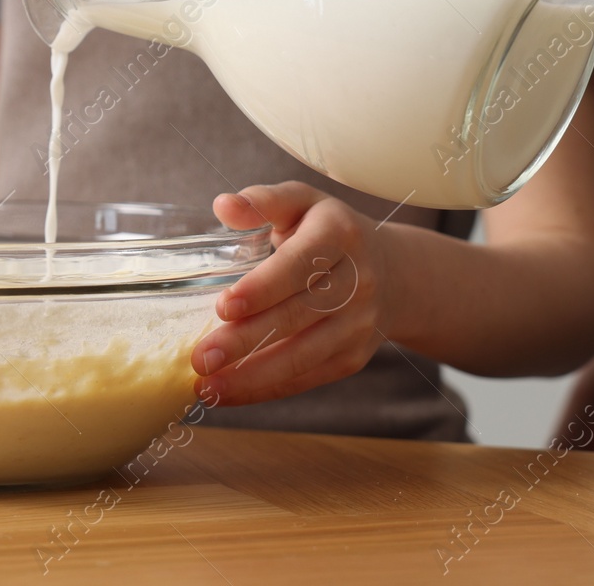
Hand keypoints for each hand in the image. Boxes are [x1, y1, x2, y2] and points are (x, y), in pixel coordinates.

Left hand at [192, 182, 389, 406]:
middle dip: (247, 340)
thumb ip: (263, 201)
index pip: (300, 265)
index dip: (263, 288)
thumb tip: (223, 206)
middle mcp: (357, 282)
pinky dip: (265, 389)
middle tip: (202, 357)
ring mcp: (358, 325)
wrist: (392, 273)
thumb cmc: (327, 232)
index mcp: (339, 235)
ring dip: (252, 376)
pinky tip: (227, 392)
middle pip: (298, 316)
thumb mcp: (301, 202)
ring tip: (207, 386)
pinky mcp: (352, 358)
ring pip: (303, 356)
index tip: (224, 306)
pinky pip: (306, 378)